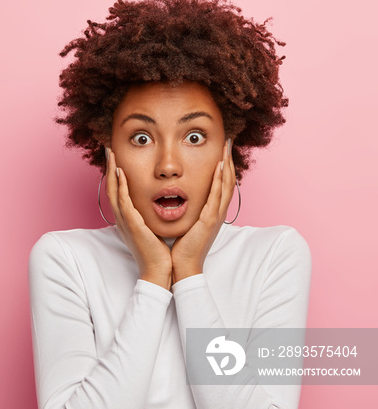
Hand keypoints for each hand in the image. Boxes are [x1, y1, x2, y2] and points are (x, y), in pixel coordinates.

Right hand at [105, 147, 172, 289]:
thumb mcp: (152, 229)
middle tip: (108, 150)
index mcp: (127, 219)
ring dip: (111, 172)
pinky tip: (120, 173)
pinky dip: (120, 186)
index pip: (117, 192)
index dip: (115, 175)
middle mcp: (122, 219)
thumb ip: (150, 217)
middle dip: (109, 168)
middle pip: (110, 188)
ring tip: (111, 155)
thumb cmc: (158, 253)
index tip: (116, 159)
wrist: (158, 271)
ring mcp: (125, 221)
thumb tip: (158, 205)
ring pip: (113, 192)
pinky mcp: (131, 225)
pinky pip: (123, 202)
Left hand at [171, 139, 235, 283]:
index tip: (222, 150)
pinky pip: (217, 197)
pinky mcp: (209, 221)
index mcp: (211, 213)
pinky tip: (220, 167)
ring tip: (227, 147)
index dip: (223, 167)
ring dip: (227, 165)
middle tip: (229, 142)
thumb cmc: (182, 247)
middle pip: (228, 181)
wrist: (182, 266)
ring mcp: (215, 216)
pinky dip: (220, 180)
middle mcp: (217, 212)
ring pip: (226, 185)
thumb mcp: (187, 223)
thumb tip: (180, 199)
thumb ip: (188, 210)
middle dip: (228, 160)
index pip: (221, 185)